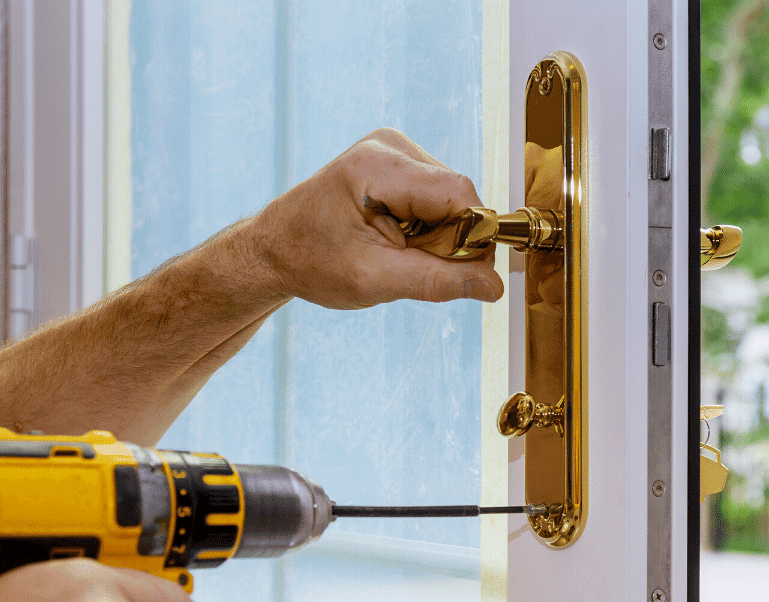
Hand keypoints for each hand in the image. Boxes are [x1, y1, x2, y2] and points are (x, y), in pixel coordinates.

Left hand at [249, 128, 503, 308]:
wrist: (274, 250)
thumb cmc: (311, 262)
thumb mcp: (375, 280)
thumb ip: (438, 281)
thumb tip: (494, 286)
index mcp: (377, 167)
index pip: (459, 194)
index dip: (470, 237)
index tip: (458, 274)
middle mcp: (389, 146)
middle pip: (458, 195)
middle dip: (450, 239)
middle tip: (409, 265)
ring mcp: (394, 150)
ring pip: (452, 197)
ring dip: (439, 234)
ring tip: (396, 251)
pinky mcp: (397, 161)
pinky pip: (438, 196)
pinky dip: (428, 225)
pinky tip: (397, 237)